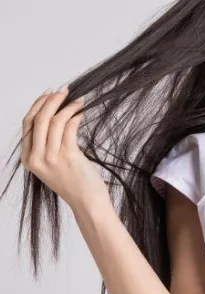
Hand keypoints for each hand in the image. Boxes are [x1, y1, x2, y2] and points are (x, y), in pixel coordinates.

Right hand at [20, 86, 107, 208]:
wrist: (87, 202)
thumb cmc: (74, 183)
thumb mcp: (52, 164)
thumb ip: (47, 144)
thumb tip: (54, 113)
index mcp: (28, 159)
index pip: (27, 124)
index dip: (38, 105)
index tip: (49, 94)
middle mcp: (36, 158)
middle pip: (39, 119)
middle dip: (51, 101)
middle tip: (64, 90)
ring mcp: (51, 158)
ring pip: (54, 121)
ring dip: (67, 106)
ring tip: (78, 101)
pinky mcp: (68, 156)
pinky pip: (69, 127)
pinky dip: (76, 115)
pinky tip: (82, 112)